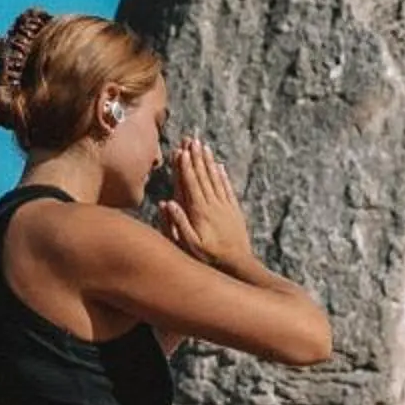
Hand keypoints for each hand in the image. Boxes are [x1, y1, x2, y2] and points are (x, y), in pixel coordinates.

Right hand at [156, 136, 257, 273]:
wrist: (237, 264)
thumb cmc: (209, 257)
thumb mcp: (189, 244)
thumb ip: (178, 223)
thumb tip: (166, 203)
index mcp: (199, 211)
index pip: (191, 183)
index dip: (185, 167)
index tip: (181, 151)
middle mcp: (213, 204)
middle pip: (203, 176)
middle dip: (196, 157)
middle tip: (192, 140)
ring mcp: (225, 206)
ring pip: (215, 178)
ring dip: (209, 161)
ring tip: (204, 146)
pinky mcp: (234, 210)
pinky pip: (227, 188)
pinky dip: (223, 176)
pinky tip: (219, 166)